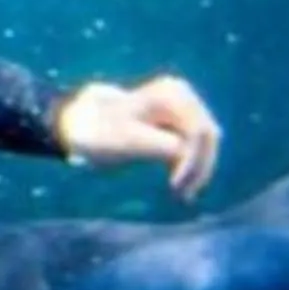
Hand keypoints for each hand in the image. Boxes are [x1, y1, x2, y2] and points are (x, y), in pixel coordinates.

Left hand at [57, 76, 221, 200]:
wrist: (81, 124)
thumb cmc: (101, 131)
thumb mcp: (128, 139)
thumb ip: (160, 144)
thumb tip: (184, 151)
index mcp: (172, 94)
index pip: (199, 132)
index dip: (195, 161)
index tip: (175, 185)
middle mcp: (183, 96)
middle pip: (207, 138)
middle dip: (199, 167)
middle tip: (184, 195)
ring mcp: (183, 109)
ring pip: (205, 145)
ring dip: (198, 170)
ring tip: (183, 195)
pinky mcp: (180, 125)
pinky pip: (196, 148)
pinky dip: (191, 167)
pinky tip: (183, 188)